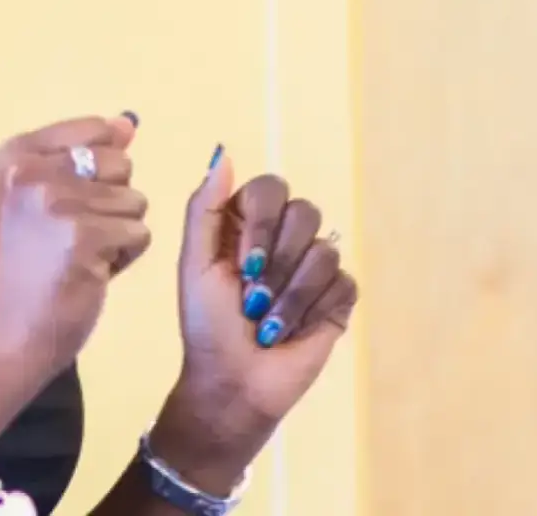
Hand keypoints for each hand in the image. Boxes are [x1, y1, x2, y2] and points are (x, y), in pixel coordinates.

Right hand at [0, 114, 151, 392]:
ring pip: (135, 200)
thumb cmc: (24, 267)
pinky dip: (125, 258)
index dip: (98, 174)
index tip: (63, 208)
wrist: (6, 334)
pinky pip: (140, 232)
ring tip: (80, 256)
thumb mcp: (39, 198)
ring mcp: (57, 202)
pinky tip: (90, 273)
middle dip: (111, 203)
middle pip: (121, 164)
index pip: (96, 130)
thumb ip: (83, 156)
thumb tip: (128, 123)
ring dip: (119, 233)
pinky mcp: (84, 236)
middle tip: (72, 238)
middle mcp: (31, 169)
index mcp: (15, 153)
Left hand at [148, 148, 357, 486]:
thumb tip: (223, 153)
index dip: (261, 224)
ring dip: (290, 296)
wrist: (232, 383)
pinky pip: (343, 282)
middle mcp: (283, 238)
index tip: (241, 265)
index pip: (271, 188)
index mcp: (247, 223)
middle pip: (305, 212)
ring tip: (267, 324)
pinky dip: (312, 311)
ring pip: (324, 251)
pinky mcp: (338, 297)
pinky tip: (293, 331)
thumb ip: (204, 208)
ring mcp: (313, 267)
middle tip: (253, 299)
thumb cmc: (207, 325)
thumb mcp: (194, 265)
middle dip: (276, 263)